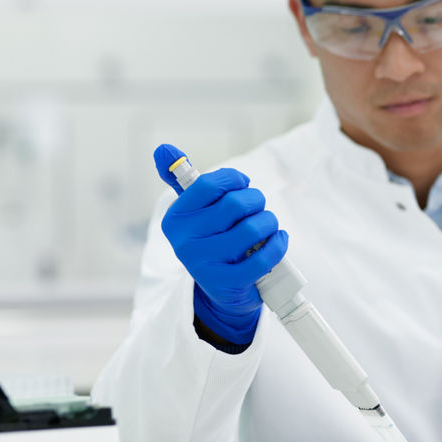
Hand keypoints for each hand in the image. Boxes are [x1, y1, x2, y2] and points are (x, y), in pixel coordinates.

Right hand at [159, 167, 288, 343]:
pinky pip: (264, 257)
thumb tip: (162, 149)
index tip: (243, 185)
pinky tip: (277, 240)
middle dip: (256, 201)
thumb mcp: (194, 212)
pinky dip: (278, 244)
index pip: (209, 184)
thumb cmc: (212, 240)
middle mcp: (185, 241)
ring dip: (269, 222)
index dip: (234, 180)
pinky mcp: (227, 283)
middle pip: (235, 204)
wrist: (220, 291)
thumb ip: (180, 179)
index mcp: (176, 219)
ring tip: (267, 227)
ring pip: (253, 228)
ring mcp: (205, 264)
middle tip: (257, 209)